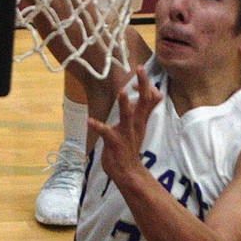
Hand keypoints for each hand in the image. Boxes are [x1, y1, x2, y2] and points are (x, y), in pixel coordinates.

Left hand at [88, 66, 160, 185]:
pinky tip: (90, 120)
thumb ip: (140, 111)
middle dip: (143, 84)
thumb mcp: (136, 126)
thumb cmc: (128, 147)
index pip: (149, 97)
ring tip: (122, 91)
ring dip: (124, 104)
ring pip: (128, 116)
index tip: (138, 74)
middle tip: (139, 67)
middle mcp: (136, 124)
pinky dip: (98, 126)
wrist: (128, 173)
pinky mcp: (115, 143)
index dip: (146, 83)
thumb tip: (149, 95)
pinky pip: (107, 133)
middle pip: (144, 101)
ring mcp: (126, 133)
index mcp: (140, 119)